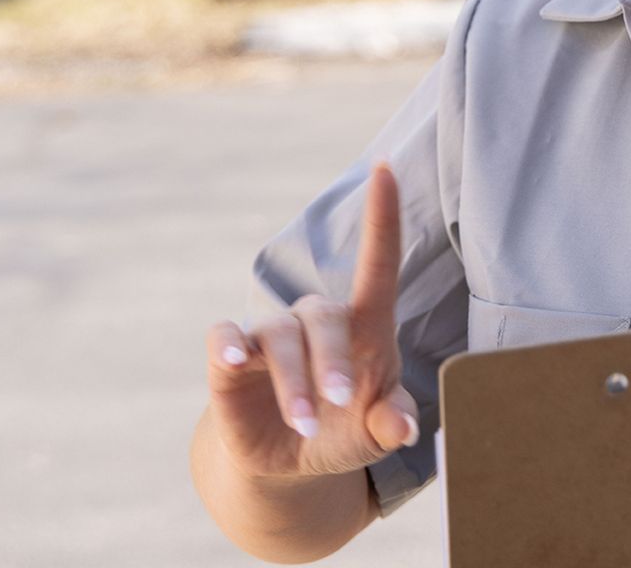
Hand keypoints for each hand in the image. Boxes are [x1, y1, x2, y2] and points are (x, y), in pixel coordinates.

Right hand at [205, 161, 421, 481]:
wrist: (291, 462)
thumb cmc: (345, 431)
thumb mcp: (374, 434)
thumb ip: (391, 423)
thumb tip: (405, 427)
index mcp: (364, 329)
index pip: (375, 264)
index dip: (381, 216)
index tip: (385, 168)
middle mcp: (317, 322)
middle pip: (323, 315)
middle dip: (330, 358)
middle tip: (338, 401)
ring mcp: (272, 336)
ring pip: (279, 333)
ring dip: (292, 380)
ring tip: (303, 425)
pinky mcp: (231, 358)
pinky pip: (224, 335)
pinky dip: (228, 343)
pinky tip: (234, 358)